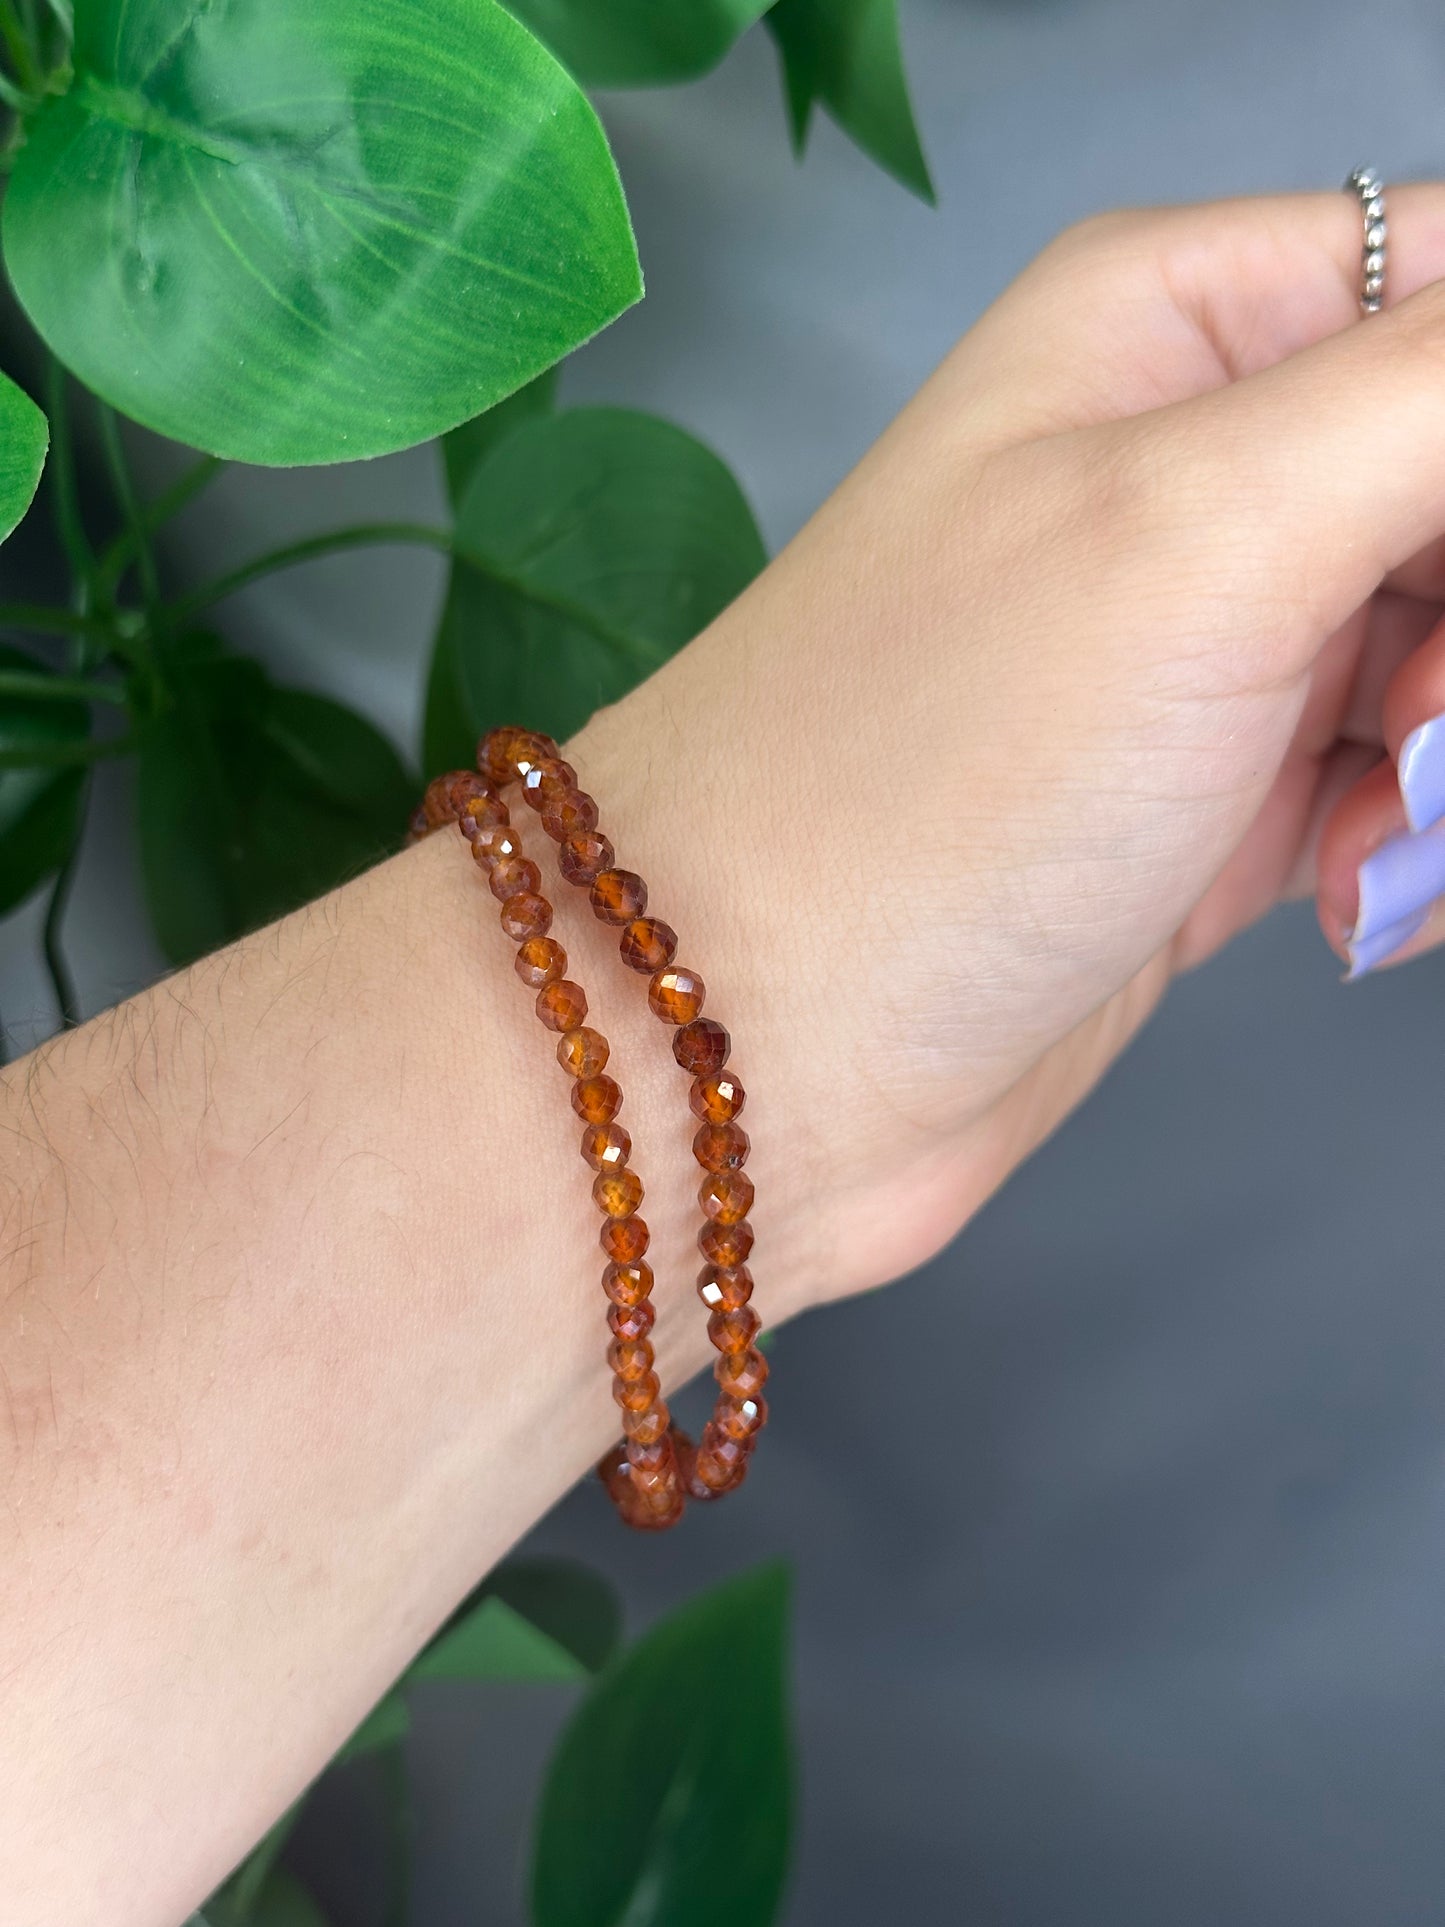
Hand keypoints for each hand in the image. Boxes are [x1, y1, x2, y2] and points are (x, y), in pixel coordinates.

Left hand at [573, 186, 1444, 1306]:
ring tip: (1373, 842)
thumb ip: (1427, 398)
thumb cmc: (915, 785)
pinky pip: (1399, 778)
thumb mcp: (1202, 530)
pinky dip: (1410, 841)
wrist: (754, 1044)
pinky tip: (1343, 897)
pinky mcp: (1206, 795)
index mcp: (1172, 326)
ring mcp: (1200, 639)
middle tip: (1422, 736)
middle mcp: (1186, 464)